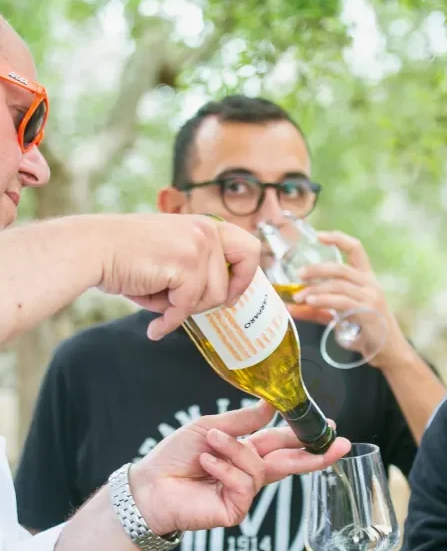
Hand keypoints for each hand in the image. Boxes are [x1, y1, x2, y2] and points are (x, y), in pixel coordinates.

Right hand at [97, 213, 259, 339]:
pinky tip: (156, 326)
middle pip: (235, 280)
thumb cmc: (127, 257)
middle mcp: (206, 230)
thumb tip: (223, 299)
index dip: (246, 277)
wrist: (93, 249)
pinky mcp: (185, 263)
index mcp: (205, 225)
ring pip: (213, 298)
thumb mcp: (173, 255)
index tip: (231, 296)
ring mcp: (198, 244)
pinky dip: (171, 320)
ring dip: (185, 308)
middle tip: (192, 307)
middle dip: (216, 300)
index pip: (250, 248)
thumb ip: (199, 270)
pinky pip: (188, 306)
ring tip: (159, 301)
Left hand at [130, 401, 350, 535]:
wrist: (148, 484)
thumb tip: (269, 404)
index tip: (329, 427)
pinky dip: (224, 470)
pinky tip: (207, 466)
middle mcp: (249, 473)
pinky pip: (242, 485)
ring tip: (208, 446)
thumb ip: (241, 421)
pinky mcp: (234, 510)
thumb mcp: (208, 427)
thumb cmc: (174, 456)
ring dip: (233, 452)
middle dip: (314, 455)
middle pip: (289, 463)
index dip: (303, 436)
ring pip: (259, 468)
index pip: (282, 443)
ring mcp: (243, 493)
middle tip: (339, 445)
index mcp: (246, 451)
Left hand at [287, 230, 410, 369]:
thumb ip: (317, 309)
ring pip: (339, 284)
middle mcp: (370, 284)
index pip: (356, 249)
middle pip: (341, 268)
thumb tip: (291, 306)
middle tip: (298, 275)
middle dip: (317, 269)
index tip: (319, 235)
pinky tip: (311, 302)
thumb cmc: (365, 333)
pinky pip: (342, 301)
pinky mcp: (368, 311)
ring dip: (316, 289)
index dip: (338, 239)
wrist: (388, 352)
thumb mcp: (339, 317)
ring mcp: (370, 297)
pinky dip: (324, 300)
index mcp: (366, 279)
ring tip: (299, 296)